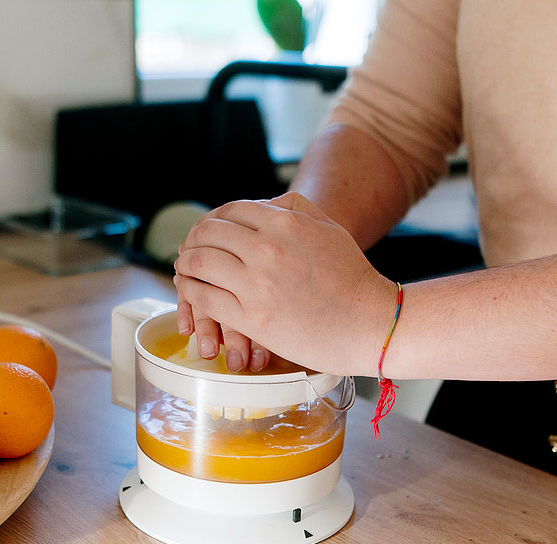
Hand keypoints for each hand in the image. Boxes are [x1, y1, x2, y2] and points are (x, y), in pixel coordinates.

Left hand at [173, 193, 396, 375]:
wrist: (371, 324)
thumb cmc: (353, 280)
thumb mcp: (329, 228)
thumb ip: (295, 209)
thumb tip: (262, 205)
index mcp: (285, 223)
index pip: (230, 211)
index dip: (211, 220)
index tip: (206, 231)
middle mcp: (267, 248)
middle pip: (208, 234)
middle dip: (194, 240)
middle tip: (189, 250)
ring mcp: (256, 284)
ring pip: (199, 263)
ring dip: (186, 264)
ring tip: (185, 270)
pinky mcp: (251, 318)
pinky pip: (204, 297)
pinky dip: (190, 291)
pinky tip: (191, 291)